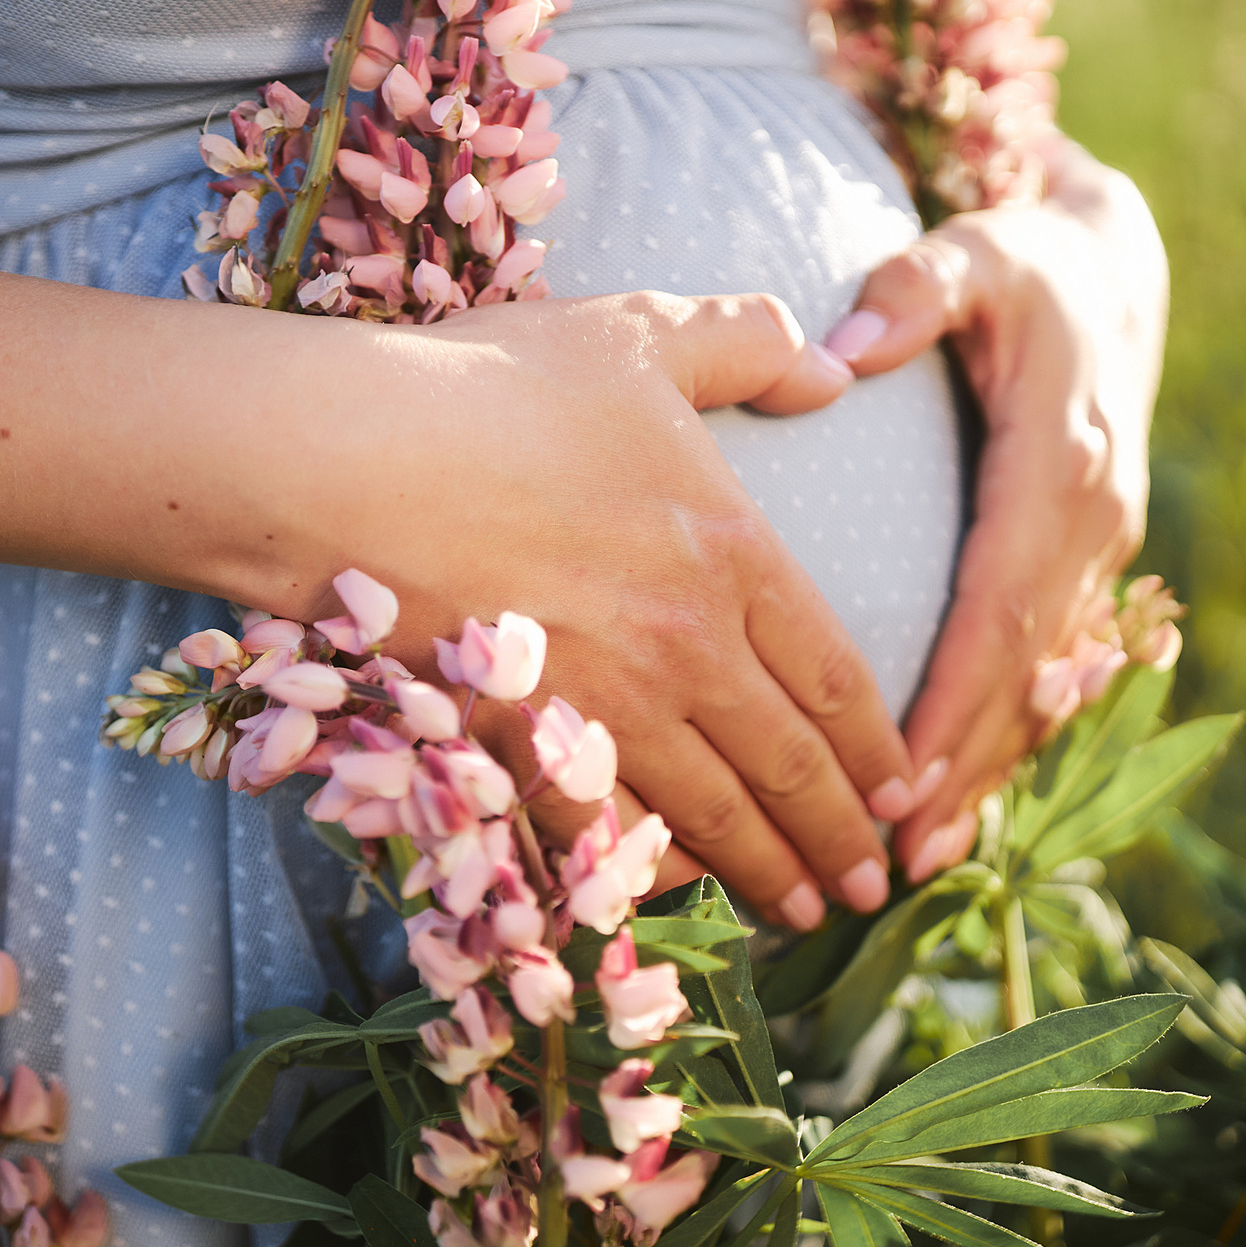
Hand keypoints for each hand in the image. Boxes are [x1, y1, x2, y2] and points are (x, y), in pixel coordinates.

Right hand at [282, 290, 914, 928]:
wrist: (340, 460)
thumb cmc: (488, 386)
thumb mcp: (635, 334)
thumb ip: (746, 342)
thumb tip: (830, 368)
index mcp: (731, 553)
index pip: (835, 676)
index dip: (877, 747)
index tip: (904, 792)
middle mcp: (685, 648)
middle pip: (788, 768)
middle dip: (839, 838)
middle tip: (871, 888)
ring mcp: (599, 708)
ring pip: (709, 818)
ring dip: (764, 876)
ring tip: (798, 913)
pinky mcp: (515, 749)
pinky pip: (600, 840)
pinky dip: (645, 882)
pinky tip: (668, 903)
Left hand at [822, 138, 1169, 881]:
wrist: (1116, 272)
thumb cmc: (1023, 266)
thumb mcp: (974, 253)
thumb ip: (913, 289)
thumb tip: (846, 345)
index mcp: (1058, 464)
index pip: (1001, 605)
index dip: (955, 697)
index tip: (900, 773)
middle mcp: (1092, 523)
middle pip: (1025, 672)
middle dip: (965, 768)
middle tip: (895, 855)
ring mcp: (1101, 553)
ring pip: (1045, 686)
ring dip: (989, 774)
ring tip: (920, 861)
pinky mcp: (1092, 567)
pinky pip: (1052, 668)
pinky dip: (1011, 738)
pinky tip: (963, 803)